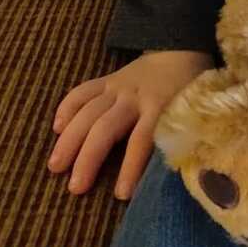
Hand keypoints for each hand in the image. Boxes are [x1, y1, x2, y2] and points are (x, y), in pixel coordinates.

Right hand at [47, 49, 213, 201]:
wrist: (180, 51)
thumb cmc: (188, 91)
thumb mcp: (192, 112)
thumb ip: (181, 136)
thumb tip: (179, 176)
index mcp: (161, 106)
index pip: (143, 138)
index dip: (131, 167)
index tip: (121, 195)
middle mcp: (136, 96)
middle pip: (107, 127)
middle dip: (89, 158)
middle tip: (75, 188)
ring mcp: (118, 86)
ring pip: (89, 111)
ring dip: (70, 138)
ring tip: (55, 166)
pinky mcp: (107, 79)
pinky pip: (82, 91)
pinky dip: (67, 108)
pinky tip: (57, 129)